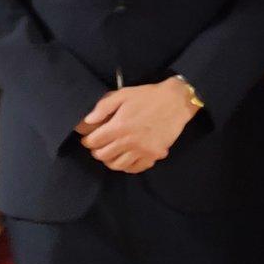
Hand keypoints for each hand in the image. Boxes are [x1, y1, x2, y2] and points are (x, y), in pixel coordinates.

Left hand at [79, 79, 195, 172]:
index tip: (88, 139)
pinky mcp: (153, 155)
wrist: (175, 102)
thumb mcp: (123, 94)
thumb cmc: (148, 96)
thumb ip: (103, 107)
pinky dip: (127, 166)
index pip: (94, 142)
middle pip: (103, 156)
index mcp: (119, 126)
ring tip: (110, 153)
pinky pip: (136, 168)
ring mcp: (142, 151)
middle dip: (96, 151)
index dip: (87, 141)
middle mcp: (129, 142)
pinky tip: (126, 158)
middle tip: (98, 146)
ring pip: (117, 165)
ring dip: (110, 160)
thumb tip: (88, 121)